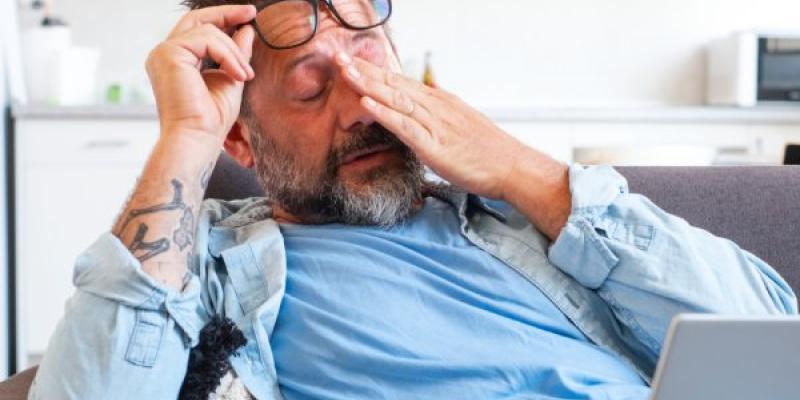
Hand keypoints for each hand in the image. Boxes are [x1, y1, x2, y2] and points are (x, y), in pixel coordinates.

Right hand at [146, 5, 255, 144]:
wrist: (197, 139)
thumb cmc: (211, 120)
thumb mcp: (231, 79)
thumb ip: (236, 54)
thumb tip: (246, 30)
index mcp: (176, 60)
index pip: (199, 28)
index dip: (223, 18)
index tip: (248, 16)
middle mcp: (165, 53)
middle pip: (197, 19)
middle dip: (227, 14)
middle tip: (251, 12)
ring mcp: (163, 52)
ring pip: (208, 31)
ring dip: (234, 51)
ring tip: (246, 75)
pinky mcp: (168, 53)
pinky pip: (206, 39)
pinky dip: (228, 55)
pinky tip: (238, 75)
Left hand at [335, 53, 571, 238]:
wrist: (512, 166)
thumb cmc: (488, 152)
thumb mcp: (459, 126)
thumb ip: (437, 119)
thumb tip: (419, 114)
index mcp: (439, 103)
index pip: (401, 82)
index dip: (374, 71)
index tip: (351, 62)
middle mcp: (435, 107)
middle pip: (394, 84)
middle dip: (364, 70)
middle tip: (336, 56)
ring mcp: (435, 124)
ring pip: (396, 99)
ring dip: (368, 84)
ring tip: (345, 72)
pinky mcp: (435, 145)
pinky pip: (406, 126)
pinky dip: (385, 113)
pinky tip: (367, 103)